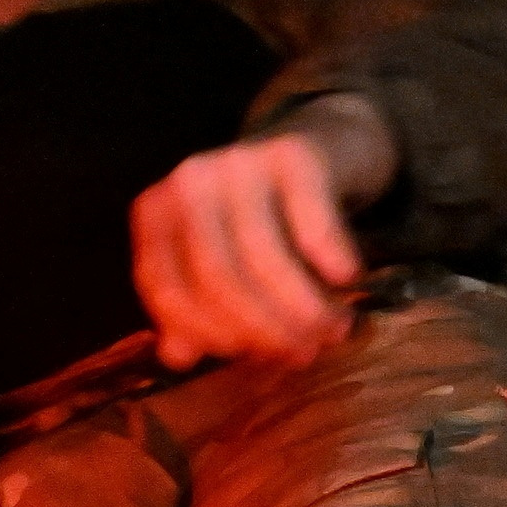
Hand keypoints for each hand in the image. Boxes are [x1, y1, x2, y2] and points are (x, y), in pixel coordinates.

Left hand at [134, 96, 393, 366]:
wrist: (318, 150)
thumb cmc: (266, 219)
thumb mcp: (221, 261)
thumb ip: (196, 309)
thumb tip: (179, 356)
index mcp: (157, 212)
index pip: (165, 286)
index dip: (207, 331)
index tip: (248, 356)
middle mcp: (188, 182)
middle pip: (216, 274)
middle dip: (263, 326)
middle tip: (302, 353)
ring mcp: (239, 162)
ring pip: (263, 255)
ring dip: (303, 306)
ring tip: (333, 331)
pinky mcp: (293, 154)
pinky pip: (311, 221)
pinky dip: (331, 260)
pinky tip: (349, 281)